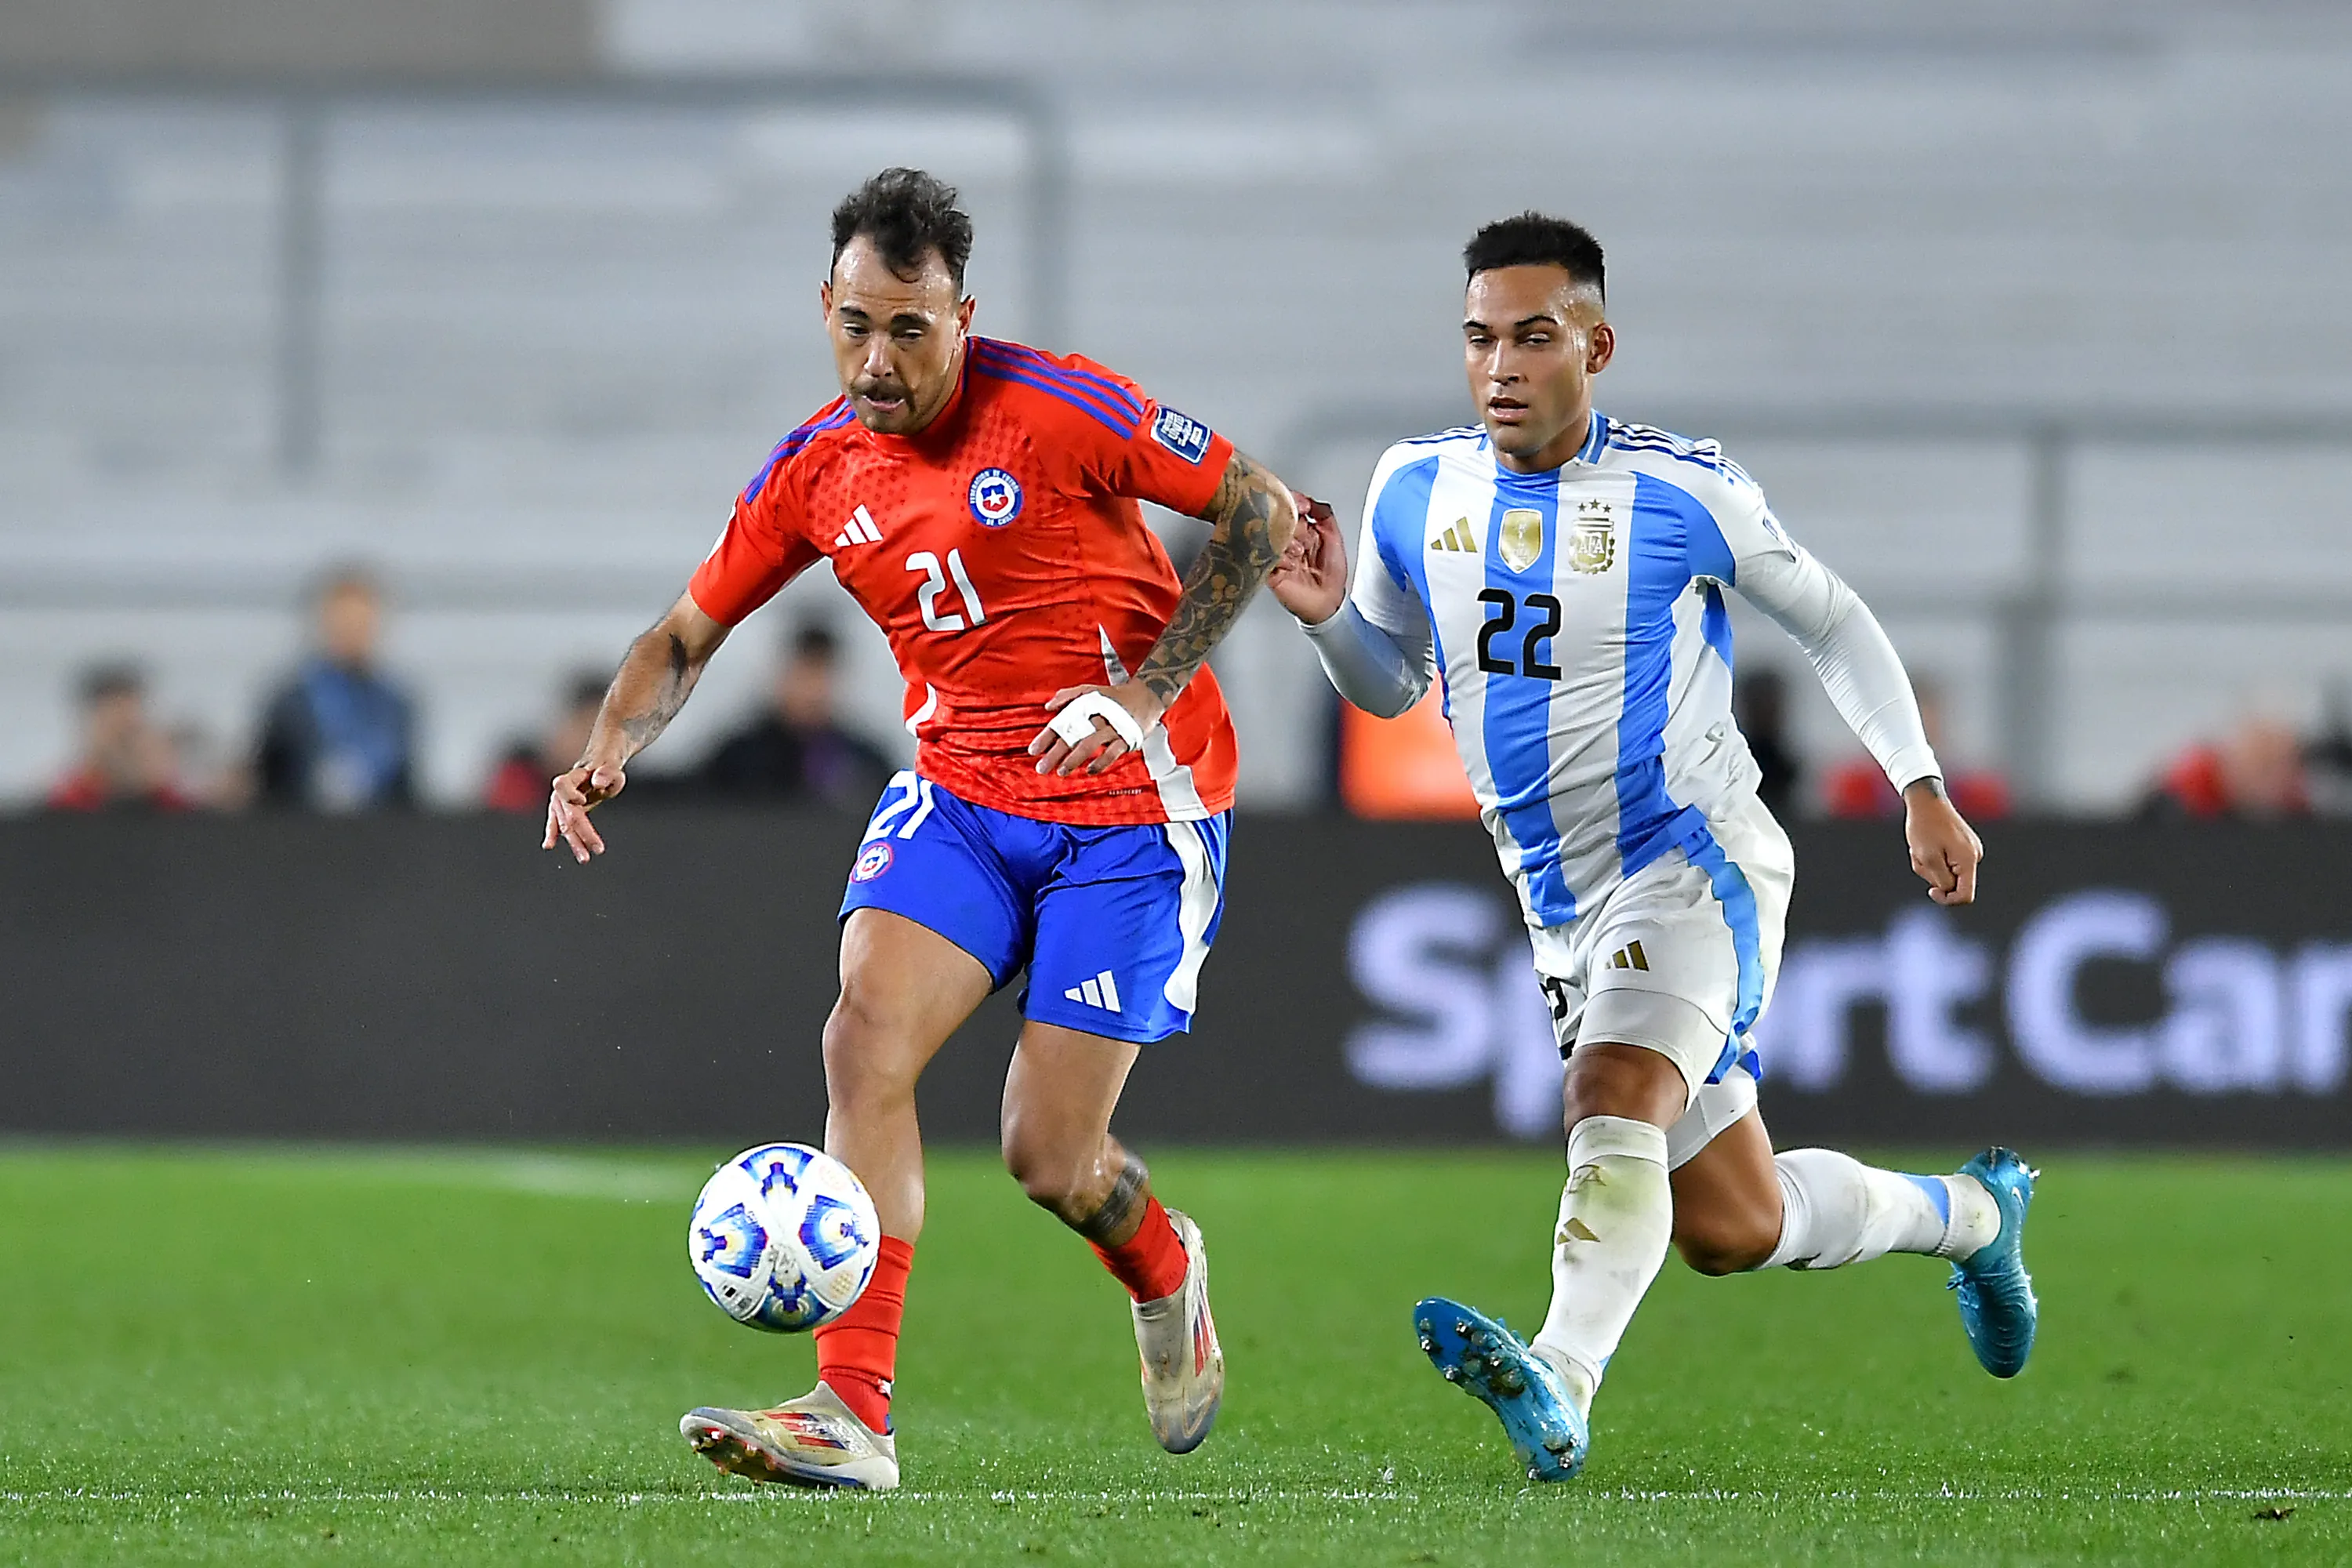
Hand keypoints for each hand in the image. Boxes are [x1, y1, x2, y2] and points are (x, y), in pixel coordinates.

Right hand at [544, 759, 626, 862]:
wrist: (598, 765)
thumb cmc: (607, 767)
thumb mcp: (613, 768)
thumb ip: (607, 774)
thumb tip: (597, 783)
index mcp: (574, 776)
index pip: (563, 785)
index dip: (569, 794)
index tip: (582, 801)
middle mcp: (562, 790)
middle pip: (569, 813)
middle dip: (581, 832)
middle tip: (598, 849)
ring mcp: (560, 801)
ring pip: (564, 824)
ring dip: (573, 841)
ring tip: (584, 858)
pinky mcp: (562, 810)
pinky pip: (556, 824)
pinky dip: (553, 834)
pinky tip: (548, 845)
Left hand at [1027, 683, 1165, 776]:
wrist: (1147, 696)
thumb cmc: (1115, 696)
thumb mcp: (1090, 690)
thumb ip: (1067, 696)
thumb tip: (1048, 707)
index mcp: (1084, 707)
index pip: (1061, 723)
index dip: (1046, 738)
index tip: (1032, 750)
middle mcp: (1096, 718)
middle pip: (1072, 737)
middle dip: (1055, 754)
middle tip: (1041, 768)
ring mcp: (1112, 728)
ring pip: (1089, 744)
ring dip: (1074, 759)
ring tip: (1062, 771)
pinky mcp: (1127, 737)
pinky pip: (1113, 752)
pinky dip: (1101, 761)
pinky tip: (1090, 770)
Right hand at [1266, 491, 1345, 625]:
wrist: (1328, 601)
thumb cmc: (1332, 573)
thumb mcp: (1334, 536)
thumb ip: (1324, 514)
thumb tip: (1307, 500)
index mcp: (1301, 528)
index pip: (1289, 507)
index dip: (1293, 503)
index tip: (1301, 506)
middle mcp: (1287, 538)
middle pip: (1279, 519)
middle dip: (1292, 526)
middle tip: (1303, 539)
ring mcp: (1276, 553)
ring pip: (1271, 536)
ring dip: (1287, 543)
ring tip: (1299, 555)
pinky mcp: (1268, 569)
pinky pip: (1266, 557)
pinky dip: (1281, 559)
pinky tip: (1291, 566)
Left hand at [1904, 779, 1981, 904]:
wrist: (1926, 800)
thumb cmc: (1924, 827)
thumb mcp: (1928, 858)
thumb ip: (1941, 879)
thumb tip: (1949, 890)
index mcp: (1969, 860)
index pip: (1965, 896)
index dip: (1947, 899)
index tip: (1930, 890)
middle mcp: (1974, 856)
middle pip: (1954, 884)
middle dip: (1933, 876)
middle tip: (1919, 858)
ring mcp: (1969, 850)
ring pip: (1947, 873)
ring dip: (1929, 866)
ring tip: (1920, 848)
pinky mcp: (1962, 846)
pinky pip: (1947, 862)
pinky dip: (1932, 859)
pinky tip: (1925, 845)